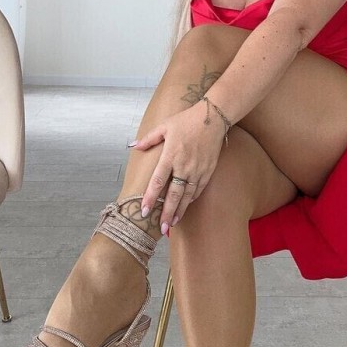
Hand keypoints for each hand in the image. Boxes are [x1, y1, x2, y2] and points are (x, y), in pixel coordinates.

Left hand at [133, 102, 226, 233]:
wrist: (213, 118)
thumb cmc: (187, 120)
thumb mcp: (165, 126)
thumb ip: (149, 138)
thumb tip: (133, 146)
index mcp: (171, 155)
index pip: (158, 181)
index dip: (150, 197)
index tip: (144, 211)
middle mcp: (184, 165)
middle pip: (174, 195)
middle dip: (167, 213)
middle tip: (161, 228)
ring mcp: (198, 169)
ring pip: (187, 195)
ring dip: (179, 210)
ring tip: (172, 223)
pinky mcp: (208, 170)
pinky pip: (198, 189)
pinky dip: (191, 199)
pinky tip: (185, 206)